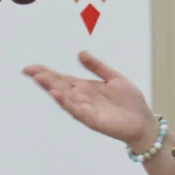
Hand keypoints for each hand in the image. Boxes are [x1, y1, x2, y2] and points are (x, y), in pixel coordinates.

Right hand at [23, 51, 160, 150]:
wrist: (144, 121)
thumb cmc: (129, 102)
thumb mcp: (113, 77)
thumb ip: (97, 66)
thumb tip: (80, 53)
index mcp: (84, 88)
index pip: (60, 79)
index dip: (45, 73)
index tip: (30, 68)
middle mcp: (81, 99)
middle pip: (59, 87)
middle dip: (45, 80)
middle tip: (30, 71)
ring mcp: (86, 109)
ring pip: (65, 99)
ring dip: (53, 90)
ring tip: (41, 80)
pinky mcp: (94, 120)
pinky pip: (78, 111)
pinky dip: (68, 104)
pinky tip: (59, 95)